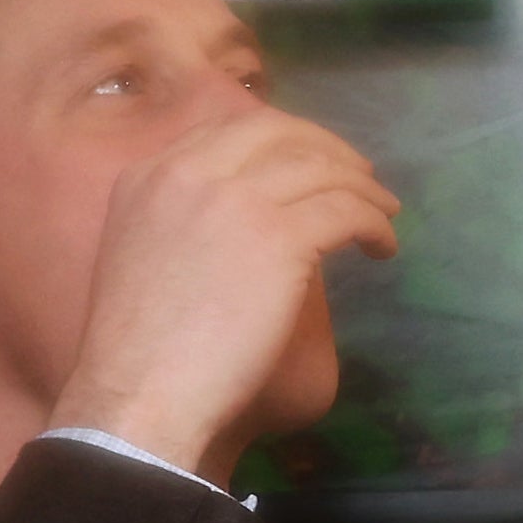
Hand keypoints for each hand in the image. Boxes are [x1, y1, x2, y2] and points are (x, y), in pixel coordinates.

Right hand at [45, 102, 397, 478]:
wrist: (140, 394)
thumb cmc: (137, 350)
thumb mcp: (138, 254)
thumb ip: (180, 218)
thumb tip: (243, 220)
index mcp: (148, 174)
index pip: (229, 129)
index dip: (281, 138)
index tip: (308, 159)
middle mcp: (189, 171)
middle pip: (278, 132)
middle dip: (327, 147)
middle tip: (359, 173)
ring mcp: (236, 199)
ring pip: (321, 169)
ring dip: (362, 188)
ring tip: (384, 212)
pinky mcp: (280, 236)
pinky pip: (346, 210)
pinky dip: (373, 223)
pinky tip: (381, 248)